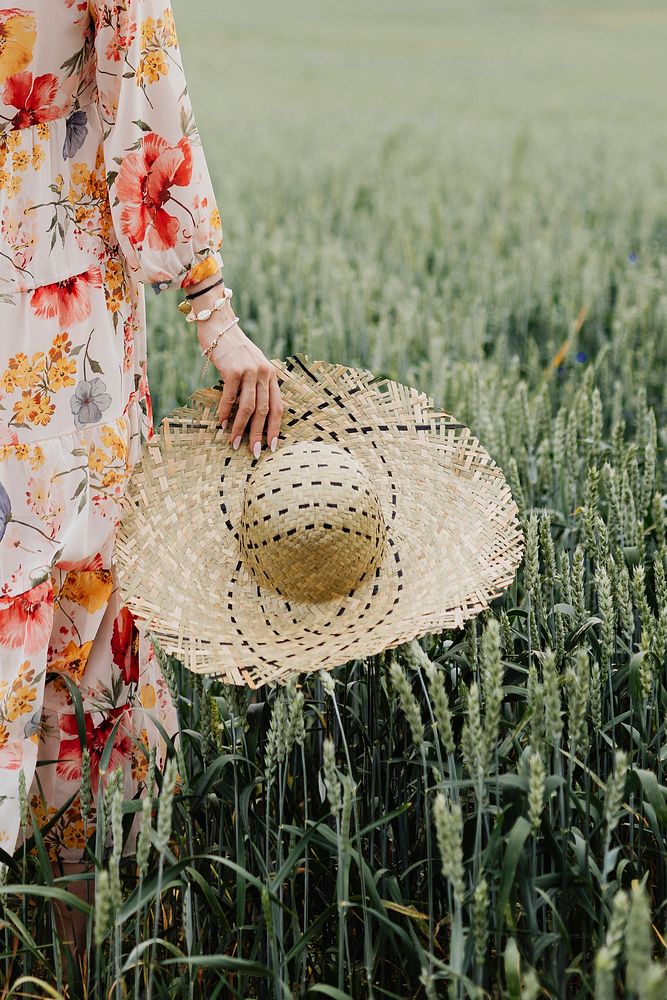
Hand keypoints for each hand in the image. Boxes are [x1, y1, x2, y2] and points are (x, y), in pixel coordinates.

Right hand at [189, 280, 283, 455]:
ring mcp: (250, 371)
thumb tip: (253, 413)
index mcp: (271, 375)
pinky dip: (226, 413)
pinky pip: (230, 397)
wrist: (219, 324)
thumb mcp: (252, 364)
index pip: (277, 407)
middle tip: (253, 452)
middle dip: (258, 434)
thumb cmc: (233, 349)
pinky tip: (222, 424)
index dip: (275, 428)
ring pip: (248, 407)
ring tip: (235, 443)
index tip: (272, 446)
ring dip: (241, 428)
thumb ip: (256, 384)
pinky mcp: (233, 369)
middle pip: (264, 411)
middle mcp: (264, 373)